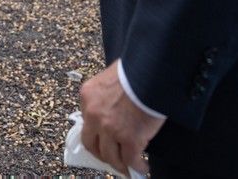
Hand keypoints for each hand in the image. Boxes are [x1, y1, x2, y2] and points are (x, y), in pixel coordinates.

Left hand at [79, 60, 163, 176]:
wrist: (151, 73)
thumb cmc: (136, 70)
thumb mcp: (111, 76)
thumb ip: (106, 93)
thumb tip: (113, 105)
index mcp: (88, 96)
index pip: (86, 121)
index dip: (95, 133)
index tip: (101, 139)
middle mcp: (94, 114)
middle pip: (91, 143)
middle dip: (101, 153)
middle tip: (110, 157)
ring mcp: (110, 129)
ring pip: (110, 156)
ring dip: (118, 163)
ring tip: (127, 166)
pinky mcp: (129, 139)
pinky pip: (130, 160)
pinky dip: (136, 167)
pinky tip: (142, 168)